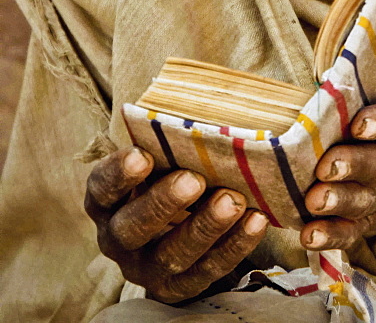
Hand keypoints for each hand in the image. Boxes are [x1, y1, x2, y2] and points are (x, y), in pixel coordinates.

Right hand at [85, 147, 267, 303]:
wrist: (176, 224)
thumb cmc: (168, 173)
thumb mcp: (159, 158)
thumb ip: (169, 142)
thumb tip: (204, 106)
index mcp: (106, 201)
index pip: (101, 188)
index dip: (118, 174)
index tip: (142, 155)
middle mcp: (119, 238)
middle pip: (131, 228)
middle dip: (163, 203)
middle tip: (194, 180)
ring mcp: (146, 267)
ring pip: (170, 255)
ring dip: (204, 228)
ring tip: (232, 200)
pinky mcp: (177, 288)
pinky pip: (205, 272)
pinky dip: (233, 247)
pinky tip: (256, 220)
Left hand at [301, 83, 375, 322]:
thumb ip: (363, 71)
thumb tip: (337, 29)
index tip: (359, 124)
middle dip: (355, 166)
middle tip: (326, 167)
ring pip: (369, 201)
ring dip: (341, 202)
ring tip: (314, 200)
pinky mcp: (372, 221)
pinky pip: (354, 233)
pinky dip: (332, 236)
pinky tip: (309, 235)